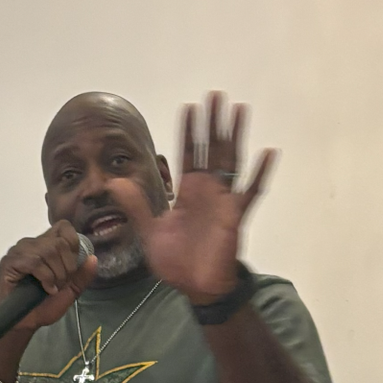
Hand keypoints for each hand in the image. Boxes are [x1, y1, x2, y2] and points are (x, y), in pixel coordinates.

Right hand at [0, 220, 95, 336]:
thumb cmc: (44, 306)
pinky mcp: (9, 262)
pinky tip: (46, 289)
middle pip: (59, 242)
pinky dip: (45, 277)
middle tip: (61, 284)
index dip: (73, 245)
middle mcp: (31, 243)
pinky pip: (34, 261)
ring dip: (56, 274)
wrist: (26, 323)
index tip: (72, 267)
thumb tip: (94, 258)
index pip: (63, 227)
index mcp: (46, 244)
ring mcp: (19, 251)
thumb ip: (82, 275)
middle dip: (67, 267)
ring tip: (52, 288)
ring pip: (48, 251)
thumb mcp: (70, 290)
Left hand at [111, 93, 274, 303]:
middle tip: (215, 94)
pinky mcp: (236, 215)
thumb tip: (114, 182)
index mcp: (188, 193)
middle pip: (211, 148)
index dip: (189, 131)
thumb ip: (135, 205)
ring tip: (239, 109)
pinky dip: (260, 173)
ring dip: (235, 135)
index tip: (190, 107)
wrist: (196, 288)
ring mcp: (223, 201)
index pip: (188, 154)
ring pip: (231, 160)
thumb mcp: (149, 231)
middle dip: (213, 122)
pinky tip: (268, 152)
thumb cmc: (176, 262)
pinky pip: (251, 191)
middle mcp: (207, 191)